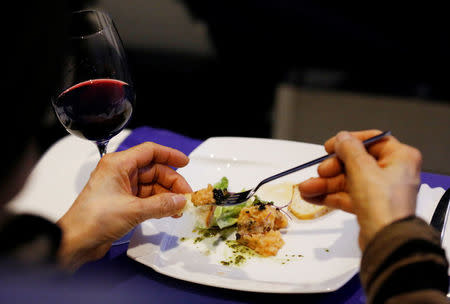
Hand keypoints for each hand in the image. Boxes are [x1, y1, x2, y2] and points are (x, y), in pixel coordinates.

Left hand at [56, 142, 191, 270]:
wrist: (75, 242)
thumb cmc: (95, 219)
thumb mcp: (133, 210)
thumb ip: (161, 205)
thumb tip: (181, 201)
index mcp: (118, 164)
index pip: (150, 151)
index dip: (170, 155)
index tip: (185, 162)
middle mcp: (121, 172)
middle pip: (154, 170)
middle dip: (172, 182)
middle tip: (186, 196)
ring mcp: (122, 187)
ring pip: (152, 185)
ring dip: (167, 195)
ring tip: (179, 208)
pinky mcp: (123, 202)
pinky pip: (147, 198)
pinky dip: (159, 204)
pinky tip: (169, 212)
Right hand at [298, 130, 421, 249]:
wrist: (386, 241)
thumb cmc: (383, 204)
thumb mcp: (362, 168)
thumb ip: (349, 149)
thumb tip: (342, 138)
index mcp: (400, 158)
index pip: (372, 141)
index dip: (348, 142)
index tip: (330, 147)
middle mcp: (393, 173)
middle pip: (356, 162)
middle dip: (331, 169)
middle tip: (320, 172)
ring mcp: (381, 191)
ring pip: (348, 181)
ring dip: (325, 184)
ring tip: (305, 189)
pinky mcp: (371, 207)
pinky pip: (348, 196)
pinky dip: (330, 196)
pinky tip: (312, 197)